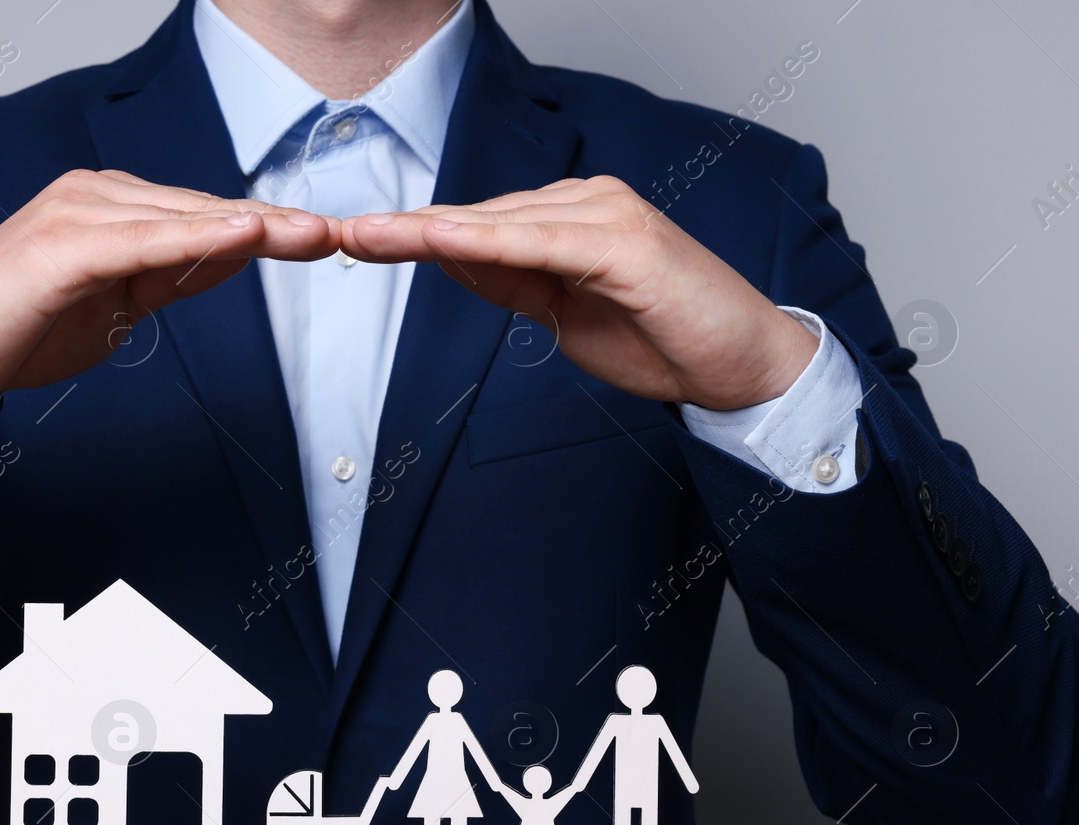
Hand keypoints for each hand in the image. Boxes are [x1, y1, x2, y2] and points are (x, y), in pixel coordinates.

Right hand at [0, 169, 339, 404]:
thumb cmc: (20, 330)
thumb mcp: (115, 304)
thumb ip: (172, 275)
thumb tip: (234, 256)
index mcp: (110, 208)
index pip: (203, 215)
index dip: (266, 228)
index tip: (324, 239)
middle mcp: (95, 196)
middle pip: (202, 210)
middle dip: (274, 224)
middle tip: (339, 235)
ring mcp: (76, 214)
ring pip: (182, 219)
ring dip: (252, 227)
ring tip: (314, 235)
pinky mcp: (60, 246)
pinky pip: (143, 241)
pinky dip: (197, 238)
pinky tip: (246, 233)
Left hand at [339, 177, 817, 410]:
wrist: (741, 367)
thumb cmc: (663, 339)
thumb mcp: (564, 314)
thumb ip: (511, 282)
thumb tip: (451, 259)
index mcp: (569, 219)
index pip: (478, 224)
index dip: (413, 233)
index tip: (354, 240)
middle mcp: (586, 203)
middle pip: (478, 216)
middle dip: (405, 229)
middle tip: (337, 234)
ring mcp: (608, 217)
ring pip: (501, 223)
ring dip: (430, 230)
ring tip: (366, 236)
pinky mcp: (627, 244)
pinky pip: (543, 242)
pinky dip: (490, 240)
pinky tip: (441, 238)